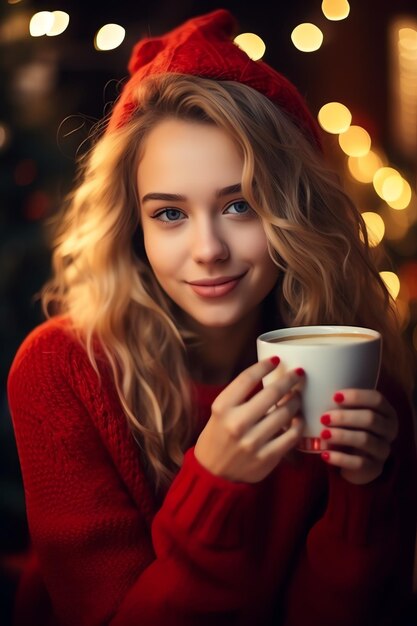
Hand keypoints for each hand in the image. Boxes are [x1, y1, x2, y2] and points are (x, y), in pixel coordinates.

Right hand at [194, 358, 304, 482]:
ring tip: (297, 397)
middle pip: (272, 393)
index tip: (276, 360)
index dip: (264, 366)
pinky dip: (298, 424)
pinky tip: (297, 418)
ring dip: (296, 401)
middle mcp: (237, 423)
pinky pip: (291, 436)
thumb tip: (269, 375)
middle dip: (290, 380)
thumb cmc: (218, 435)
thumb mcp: (220, 411)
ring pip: (285, 413)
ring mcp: (253, 442)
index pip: (247, 379)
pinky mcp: (266, 458)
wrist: (212, 472)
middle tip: (298, 374)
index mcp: (223, 407)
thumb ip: (241, 395)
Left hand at [319, 389, 397, 484]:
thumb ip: (342, 403)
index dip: (357, 396)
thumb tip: (314, 386)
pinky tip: (325, 454)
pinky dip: (340, 458)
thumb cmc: (349, 429)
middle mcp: (389, 430)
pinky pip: (359, 463)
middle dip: (345, 417)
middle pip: (371, 419)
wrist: (354, 461)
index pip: (376, 399)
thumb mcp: (349, 414)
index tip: (335, 397)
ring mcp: (383, 450)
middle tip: (324, 418)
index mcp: (385, 412)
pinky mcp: (374, 468)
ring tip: (323, 434)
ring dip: (342, 436)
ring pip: (366, 440)